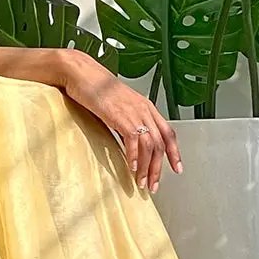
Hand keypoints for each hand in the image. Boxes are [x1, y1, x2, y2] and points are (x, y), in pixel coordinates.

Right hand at [59, 50, 182, 192]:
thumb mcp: (117, 106)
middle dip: (158, 168)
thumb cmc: (95, 87)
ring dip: (146, 167)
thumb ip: (127, 123)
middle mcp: (143, 109)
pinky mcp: (120, 116)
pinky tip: (131, 167)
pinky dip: (134, 157)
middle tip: (153, 184)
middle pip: (160, 144)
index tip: (177, 168)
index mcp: (146, 106)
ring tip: (141, 182)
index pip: (168, 132)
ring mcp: (133, 112)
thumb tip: (130, 144)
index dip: (175, 153)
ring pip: (149, 145)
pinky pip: (133, 141)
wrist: (81, 73)